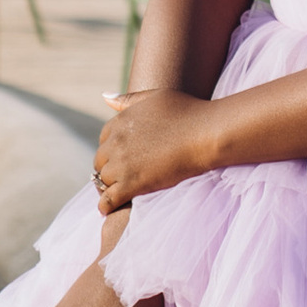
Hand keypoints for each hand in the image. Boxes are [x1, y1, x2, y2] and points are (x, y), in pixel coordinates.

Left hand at [94, 88, 212, 209]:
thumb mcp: (156, 97)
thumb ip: (129, 99)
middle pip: (101, 160)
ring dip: (108, 187)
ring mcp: (122, 164)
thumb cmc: (188, 112)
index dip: (112, 149)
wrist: (205, 134)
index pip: (104, 139)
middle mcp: (116, 142)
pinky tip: (106, 210)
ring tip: (114, 195)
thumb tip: (104, 97)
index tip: (122, 157)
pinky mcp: (131, 184)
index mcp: (120, 121)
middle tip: (118, 178)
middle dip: (108, 168)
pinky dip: (105, 206)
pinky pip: (108, 199)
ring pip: (102, 180)